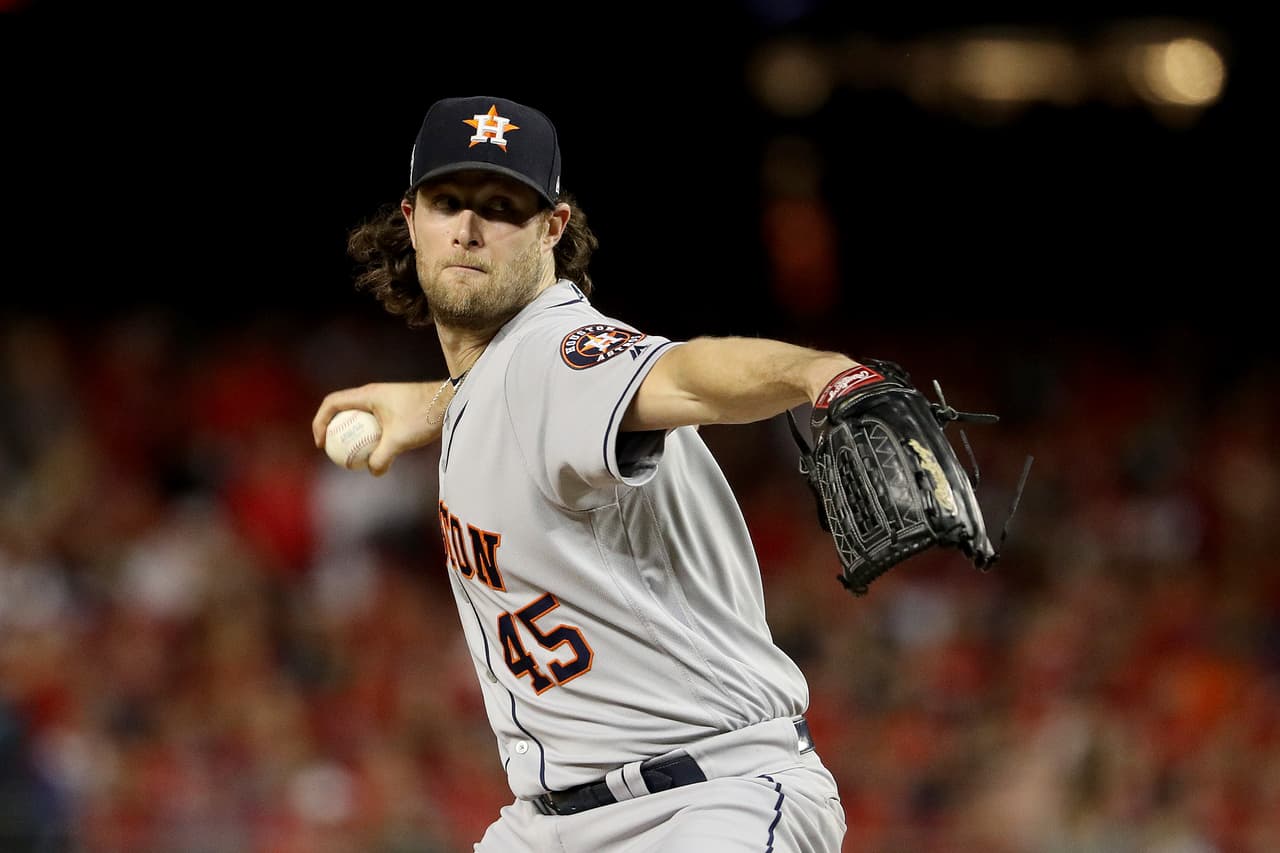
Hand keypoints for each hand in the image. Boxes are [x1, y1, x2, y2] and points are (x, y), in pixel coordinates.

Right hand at [311, 381, 449, 475]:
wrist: (450, 401)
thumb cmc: (424, 415)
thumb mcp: (400, 439)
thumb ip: (382, 457)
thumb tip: (372, 471)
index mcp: (367, 395)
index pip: (331, 403)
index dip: (320, 422)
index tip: (322, 444)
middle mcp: (372, 395)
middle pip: (341, 410)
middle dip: (332, 431)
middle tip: (332, 452)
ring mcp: (382, 401)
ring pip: (357, 418)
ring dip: (351, 435)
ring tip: (351, 457)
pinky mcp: (392, 409)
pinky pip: (372, 423)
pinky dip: (368, 437)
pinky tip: (374, 454)